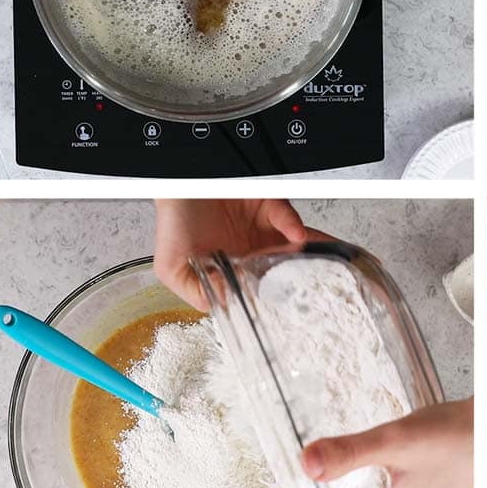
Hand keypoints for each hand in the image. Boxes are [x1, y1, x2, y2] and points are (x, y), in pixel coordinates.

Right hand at [153, 199, 305, 310]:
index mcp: (235, 266)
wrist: (176, 183)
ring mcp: (264, 227)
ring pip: (296, 244)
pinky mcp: (269, 204)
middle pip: (288, 266)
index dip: (278, 294)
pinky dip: (293, 225)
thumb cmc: (174, 219)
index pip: (263, 285)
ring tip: (313, 262)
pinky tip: (296, 234)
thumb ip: (192, 290)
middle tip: (315, 283)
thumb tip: (220, 304)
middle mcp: (254, 248)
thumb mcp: (171, 267)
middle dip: (304, 274)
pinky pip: (287, 217)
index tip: (291, 303)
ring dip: (307, 253)